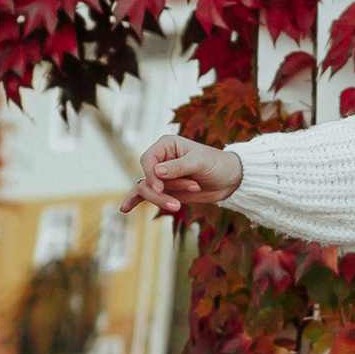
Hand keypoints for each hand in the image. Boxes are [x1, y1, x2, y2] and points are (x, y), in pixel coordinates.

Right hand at [127, 133, 243, 221]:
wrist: (229, 180)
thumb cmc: (216, 164)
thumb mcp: (199, 163)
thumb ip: (178, 167)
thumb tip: (157, 172)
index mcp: (167, 145)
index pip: (148, 159)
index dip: (150, 175)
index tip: (159, 188)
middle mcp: (161, 159)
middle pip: (146, 178)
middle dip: (160, 192)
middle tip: (176, 203)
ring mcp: (162, 175)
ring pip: (148, 190)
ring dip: (161, 200)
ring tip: (177, 206)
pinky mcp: (165, 189)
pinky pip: (145, 194)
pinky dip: (135, 201)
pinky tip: (125, 209)